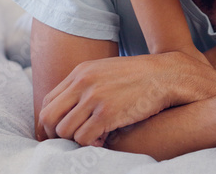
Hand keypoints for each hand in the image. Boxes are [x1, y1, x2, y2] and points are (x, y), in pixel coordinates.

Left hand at [39, 51, 215, 145]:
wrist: (168, 75)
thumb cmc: (141, 76)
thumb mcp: (108, 71)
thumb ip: (87, 85)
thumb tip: (72, 108)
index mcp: (81, 72)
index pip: (48, 101)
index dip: (50, 122)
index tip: (59, 132)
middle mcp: (83, 82)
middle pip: (49, 117)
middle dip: (55, 134)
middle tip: (71, 140)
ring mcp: (95, 97)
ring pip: (64, 130)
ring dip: (75, 140)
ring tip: (93, 138)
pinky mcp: (108, 113)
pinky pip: (83, 138)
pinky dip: (90, 144)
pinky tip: (104, 139)